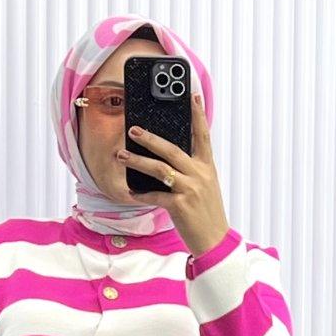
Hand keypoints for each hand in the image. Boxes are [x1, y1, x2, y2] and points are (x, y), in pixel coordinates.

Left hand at [115, 93, 230, 258]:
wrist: (214, 241)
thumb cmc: (206, 213)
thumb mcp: (205, 187)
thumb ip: (191, 170)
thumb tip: (166, 158)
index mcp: (207, 168)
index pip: (202, 135)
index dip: (197, 114)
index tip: (192, 95)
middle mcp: (200, 175)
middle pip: (172, 149)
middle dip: (150, 138)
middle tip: (133, 130)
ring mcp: (190, 189)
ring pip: (160, 169)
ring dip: (138, 161)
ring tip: (122, 155)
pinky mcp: (180, 205)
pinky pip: (155, 195)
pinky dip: (141, 194)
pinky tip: (131, 192)